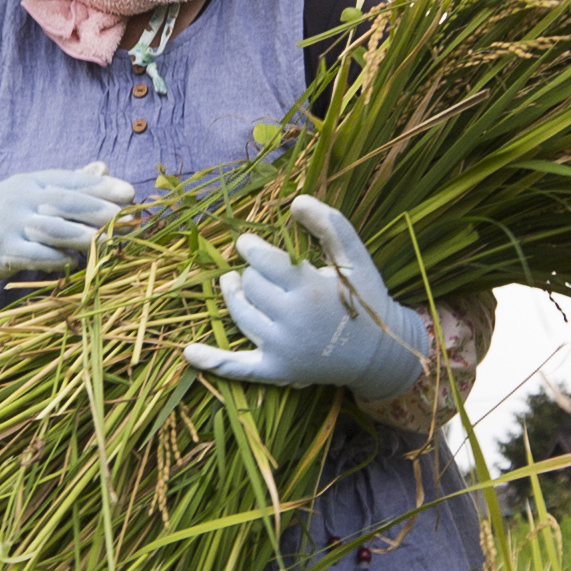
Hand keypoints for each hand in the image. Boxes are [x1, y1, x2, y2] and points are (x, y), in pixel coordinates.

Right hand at [0, 163, 135, 302]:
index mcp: (33, 181)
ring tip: (108, 241)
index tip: (130, 192)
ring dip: (81, 235)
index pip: (71, 181)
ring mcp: (11, 224)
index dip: (101, 186)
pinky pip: (32, 254)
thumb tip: (104, 167)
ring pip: (51, 228)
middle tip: (127, 216)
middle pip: (65, 202)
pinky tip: (73, 263)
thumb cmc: (3, 214)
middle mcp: (22, 198)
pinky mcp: (2, 250)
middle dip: (98, 209)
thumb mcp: (30, 192)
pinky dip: (54, 259)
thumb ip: (68, 183)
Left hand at [181, 197, 431, 396]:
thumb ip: (329, 225)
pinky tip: (189, 353)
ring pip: (241, 314)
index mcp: (310, 289)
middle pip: (250, 286)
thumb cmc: (367, 297)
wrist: (380, 351)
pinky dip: (213, 361)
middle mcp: (292, 320)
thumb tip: (296, 200)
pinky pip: (239, 367)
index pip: (263, 262)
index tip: (248, 243)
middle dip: (252, 273)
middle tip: (260, 269)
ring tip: (232, 282)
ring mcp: (283, 348)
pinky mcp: (278, 370)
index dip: (251, 249)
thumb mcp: (356, 257)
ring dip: (234, 296)